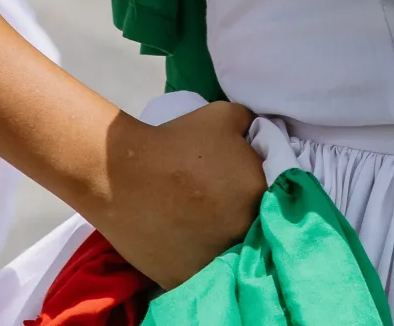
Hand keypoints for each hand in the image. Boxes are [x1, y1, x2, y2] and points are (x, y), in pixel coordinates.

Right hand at [90, 100, 265, 289]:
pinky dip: (193, 259)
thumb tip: (257, 132)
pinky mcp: (186, 279)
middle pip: (251, 227)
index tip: (233, 186)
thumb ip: (249, 123)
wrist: (123, 173)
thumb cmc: (175, 140)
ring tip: (196, 224)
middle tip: (213, 203)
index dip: (252, 190)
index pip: (270, 196)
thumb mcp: (223, 114)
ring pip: (227, 253)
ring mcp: (215, 260)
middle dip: (237, 216)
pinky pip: (199, 272)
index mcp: (258, 193)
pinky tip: (180, 241)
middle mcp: (243, 232)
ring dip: (218, 240)